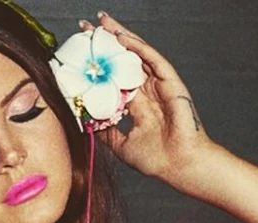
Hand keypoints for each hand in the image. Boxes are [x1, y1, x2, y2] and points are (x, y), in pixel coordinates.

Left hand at [86, 13, 216, 191]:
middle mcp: (146, 91)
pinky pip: (152, 59)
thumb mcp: (119, 144)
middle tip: (84, 28)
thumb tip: (84, 121)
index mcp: (136, 105)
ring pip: (136, 54)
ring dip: (119, 36)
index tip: (78, 54)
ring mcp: (158, 85)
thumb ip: (104, 131)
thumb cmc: (156, 159)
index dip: (97, 65)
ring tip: (101, 22)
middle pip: (122, 60)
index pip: (113, 78)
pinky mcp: (170, 82)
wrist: (178, 165)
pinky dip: (137, 46)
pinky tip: (121, 36)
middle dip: (104, 43)